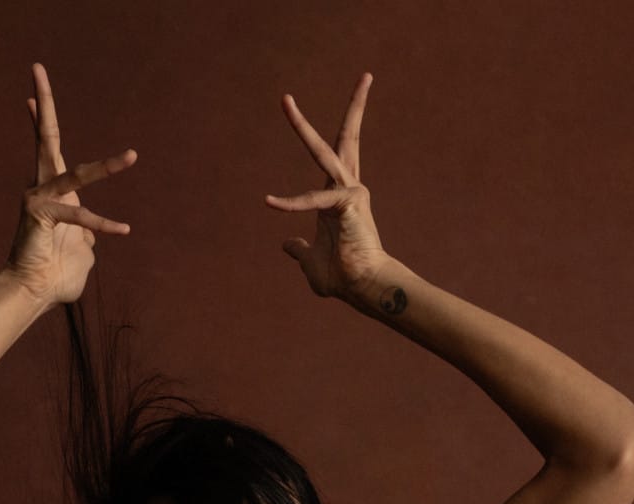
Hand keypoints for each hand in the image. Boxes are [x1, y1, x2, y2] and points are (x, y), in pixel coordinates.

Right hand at [3, 62, 136, 309]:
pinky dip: (103, 224)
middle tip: (36, 66)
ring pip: (76, 173)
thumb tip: (92, 233)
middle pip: (44, 137)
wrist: (34, 294)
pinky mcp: (41, 214)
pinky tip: (123, 230)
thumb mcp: (81, 250)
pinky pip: (79, 216)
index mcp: (52, 191)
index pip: (47, 148)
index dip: (39, 119)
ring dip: (107, 167)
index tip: (29, 94)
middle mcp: (42, 187)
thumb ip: (87, 235)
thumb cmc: (55, 276)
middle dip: (43, 102)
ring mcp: (39, 197)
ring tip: (132, 156)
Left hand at [264, 73, 386, 300]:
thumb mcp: (311, 261)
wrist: (363, 289)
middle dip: (351, 107)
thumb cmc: (343, 276)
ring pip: (325, 151)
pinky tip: (270, 202)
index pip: (337, 156)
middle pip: (345, 138)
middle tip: (329, 84)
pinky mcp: (348, 204)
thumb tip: (287, 245)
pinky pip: (313, 200)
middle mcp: (347, 187)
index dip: (334, 133)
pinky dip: (292, 202)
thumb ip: (300, 250)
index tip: (331, 116)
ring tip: (285, 100)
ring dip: (302, 126)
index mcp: (339, 196)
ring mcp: (350, 192)